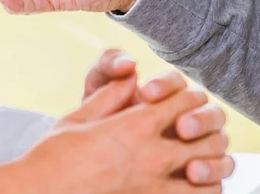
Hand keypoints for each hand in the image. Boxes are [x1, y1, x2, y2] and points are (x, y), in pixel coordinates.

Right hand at [0, 75, 234, 193]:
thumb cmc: (50, 159)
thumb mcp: (80, 116)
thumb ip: (110, 95)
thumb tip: (128, 77)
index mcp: (136, 125)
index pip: (187, 99)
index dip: (190, 96)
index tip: (183, 101)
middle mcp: (150, 156)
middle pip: (205, 136)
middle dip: (207, 131)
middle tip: (196, 133)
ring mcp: (151, 187)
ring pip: (205, 177)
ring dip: (209, 168)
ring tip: (200, 167)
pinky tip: (191, 190)